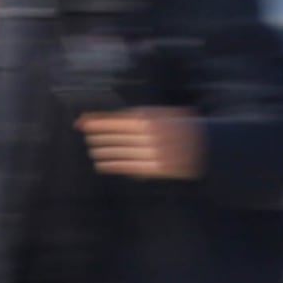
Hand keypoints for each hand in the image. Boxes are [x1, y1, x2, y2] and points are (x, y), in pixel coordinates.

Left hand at [79, 105, 203, 180]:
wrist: (202, 145)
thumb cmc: (172, 126)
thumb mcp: (154, 113)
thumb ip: (126, 115)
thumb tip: (95, 118)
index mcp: (150, 119)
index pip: (116, 121)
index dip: (96, 123)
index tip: (80, 123)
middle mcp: (150, 136)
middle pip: (115, 137)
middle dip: (98, 136)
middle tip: (87, 135)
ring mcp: (153, 153)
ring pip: (119, 153)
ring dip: (102, 151)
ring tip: (94, 149)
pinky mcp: (156, 169)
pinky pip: (127, 167)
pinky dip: (111, 165)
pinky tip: (101, 164)